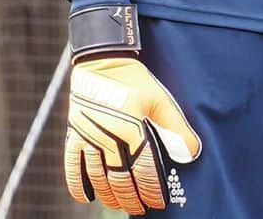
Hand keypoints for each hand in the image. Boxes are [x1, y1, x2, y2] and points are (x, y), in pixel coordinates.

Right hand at [64, 56, 201, 213]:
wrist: (102, 59)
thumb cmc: (134, 79)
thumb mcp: (160, 99)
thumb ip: (174, 127)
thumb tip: (190, 153)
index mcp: (132, 129)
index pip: (144, 170)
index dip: (152, 189)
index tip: (158, 202)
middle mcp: (109, 138)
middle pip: (120, 179)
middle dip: (132, 198)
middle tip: (140, 209)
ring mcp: (89, 137)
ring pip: (98, 178)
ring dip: (110, 196)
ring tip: (119, 205)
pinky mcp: (74, 134)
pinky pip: (72, 166)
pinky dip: (77, 185)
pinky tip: (86, 197)